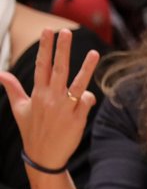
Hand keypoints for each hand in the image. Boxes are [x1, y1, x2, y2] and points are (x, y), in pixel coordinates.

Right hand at [0, 29, 100, 171]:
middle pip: (58, 69)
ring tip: (94, 53)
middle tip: (66, 31)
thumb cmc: (32, 130)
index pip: (41, 66)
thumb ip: (13, 88)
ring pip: (78, 84)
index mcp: (38, 94)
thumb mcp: (20, 109)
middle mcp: (51, 98)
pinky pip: (87, 102)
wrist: (44, 156)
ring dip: (86, 68)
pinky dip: (88, 98)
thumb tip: (0, 73)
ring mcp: (65, 108)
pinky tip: (86, 100)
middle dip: (62, 49)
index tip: (48, 31)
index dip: (45, 48)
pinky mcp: (78, 119)